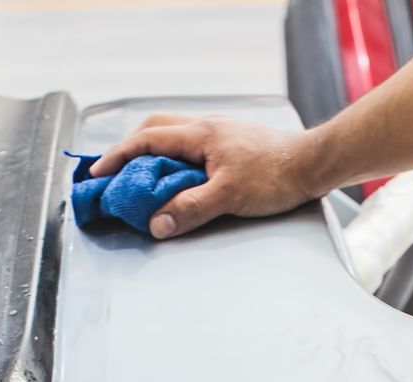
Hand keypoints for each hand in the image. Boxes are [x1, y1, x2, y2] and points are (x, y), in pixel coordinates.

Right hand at [89, 115, 329, 238]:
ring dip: (153, 152)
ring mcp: (220, 133)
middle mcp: (207, 126)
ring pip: (174, 134)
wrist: (314, 164)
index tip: (98, 173)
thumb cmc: (276, 175)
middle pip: (156, 128)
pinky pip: (192, 145)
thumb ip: (190, 209)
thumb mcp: (229, 196)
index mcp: (200, 134)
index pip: (147, 140)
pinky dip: (174, 159)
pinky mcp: (232, 143)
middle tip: (115, 171)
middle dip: (130, 148)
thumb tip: (155, 224)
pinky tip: (178, 177)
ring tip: (142, 177)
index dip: (118, 157)